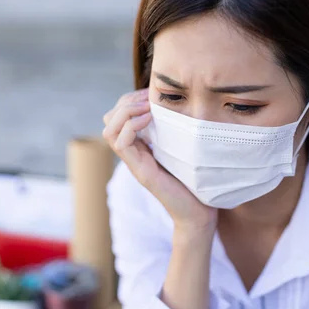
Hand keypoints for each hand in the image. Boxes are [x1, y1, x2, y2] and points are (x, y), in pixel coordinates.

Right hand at [103, 89, 216, 232]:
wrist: (199, 214)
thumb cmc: (195, 182)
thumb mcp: (184, 149)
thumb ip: (175, 131)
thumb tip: (181, 105)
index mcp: (141, 147)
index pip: (118, 116)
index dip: (129, 99)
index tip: (150, 94)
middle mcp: (133, 154)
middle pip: (109, 120)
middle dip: (125, 102)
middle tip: (147, 99)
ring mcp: (134, 163)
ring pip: (109, 130)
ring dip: (126, 112)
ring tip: (147, 107)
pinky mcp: (140, 172)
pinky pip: (121, 143)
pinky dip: (131, 126)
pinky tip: (150, 120)